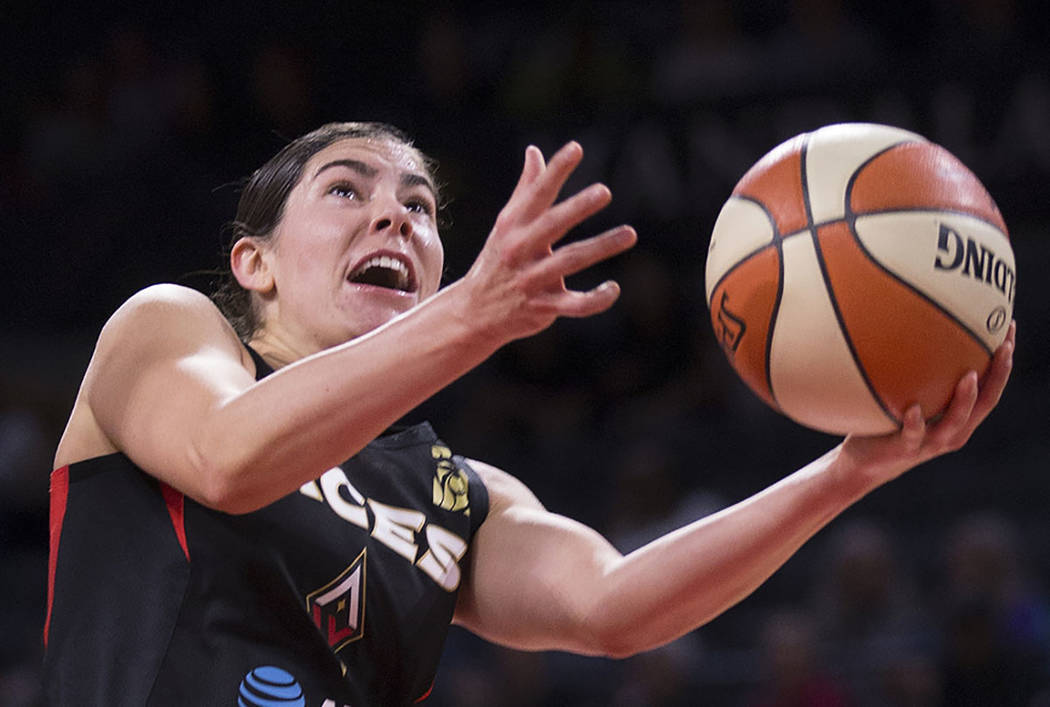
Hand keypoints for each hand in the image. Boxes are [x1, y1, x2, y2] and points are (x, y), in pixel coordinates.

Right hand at [459, 142, 636, 343]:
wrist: (473, 313)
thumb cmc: (497, 261)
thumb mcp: (506, 225)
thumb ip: (526, 189)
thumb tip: (535, 151)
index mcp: (513, 226)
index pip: (536, 194)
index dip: (556, 171)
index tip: (576, 148)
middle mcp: (520, 250)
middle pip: (552, 225)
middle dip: (577, 208)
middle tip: (604, 191)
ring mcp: (531, 280)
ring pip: (569, 261)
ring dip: (600, 247)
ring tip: (630, 233)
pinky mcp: (542, 308)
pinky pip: (574, 305)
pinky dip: (595, 299)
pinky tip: (614, 288)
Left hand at [838, 320, 1015, 485]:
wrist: (863, 463)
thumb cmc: (887, 423)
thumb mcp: (908, 396)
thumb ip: (918, 374)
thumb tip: (914, 324)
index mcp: (958, 418)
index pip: (990, 388)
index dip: (1003, 362)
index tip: (1009, 329)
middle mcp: (951, 432)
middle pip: (985, 403)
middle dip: (998, 375)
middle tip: (1004, 346)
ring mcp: (928, 443)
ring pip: (955, 422)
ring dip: (965, 399)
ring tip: (970, 376)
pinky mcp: (903, 449)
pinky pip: (912, 435)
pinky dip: (915, 422)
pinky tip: (914, 409)